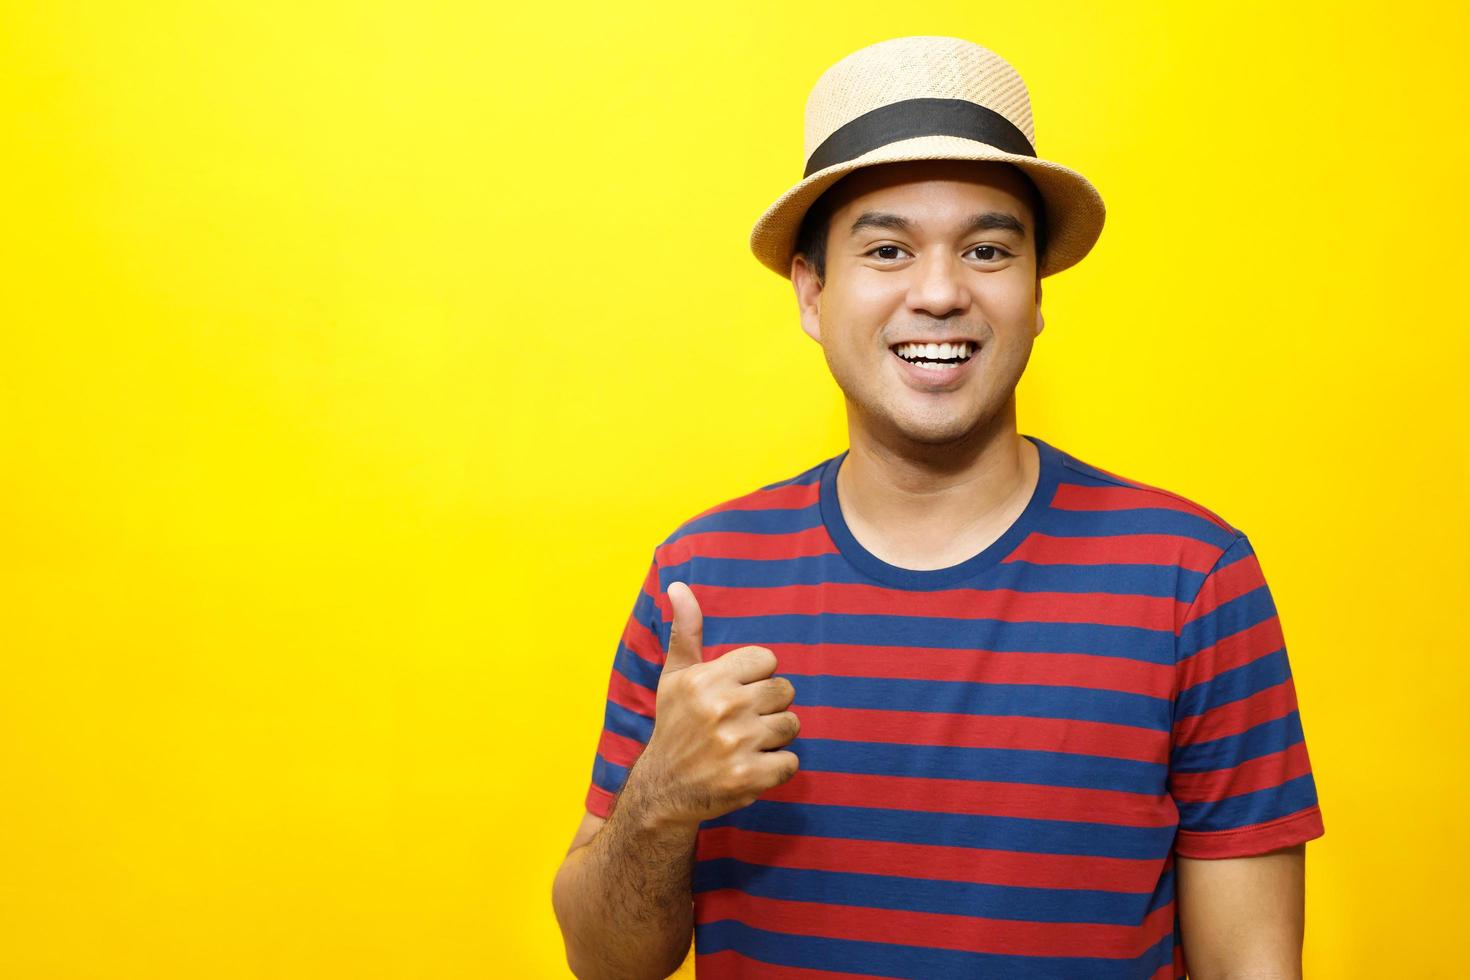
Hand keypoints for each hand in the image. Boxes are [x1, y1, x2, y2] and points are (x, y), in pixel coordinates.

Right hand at [630, 580, 800, 827]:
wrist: (664, 788)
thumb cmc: (675, 725)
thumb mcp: (675, 676)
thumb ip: (686, 630)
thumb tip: (677, 586)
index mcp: (706, 679)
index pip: (768, 659)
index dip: (757, 677)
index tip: (736, 693)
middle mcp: (721, 708)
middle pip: (785, 690)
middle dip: (770, 706)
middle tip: (743, 721)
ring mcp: (736, 744)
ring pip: (792, 725)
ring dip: (776, 737)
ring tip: (747, 744)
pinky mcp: (749, 777)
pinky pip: (792, 762)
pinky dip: (777, 767)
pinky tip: (751, 766)